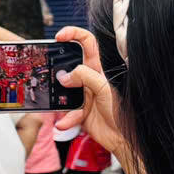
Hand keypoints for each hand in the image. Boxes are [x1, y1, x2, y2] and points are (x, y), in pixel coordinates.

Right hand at [53, 25, 123, 152]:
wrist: (123, 138)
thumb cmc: (121, 111)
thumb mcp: (104, 88)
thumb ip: (84, 76)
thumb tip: (64, 76)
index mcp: (98, 68)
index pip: (87, 43)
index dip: (73, 34)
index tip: (59, 37)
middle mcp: (90, 79)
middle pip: (69, 65)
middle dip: (58, 69)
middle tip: (51, 72)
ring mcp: (83, 95)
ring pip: (63, 91)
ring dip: (60, 100)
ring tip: (63, 107)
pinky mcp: (78, 111)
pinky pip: (66, 112)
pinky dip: (65, 118)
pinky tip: (64, 123)